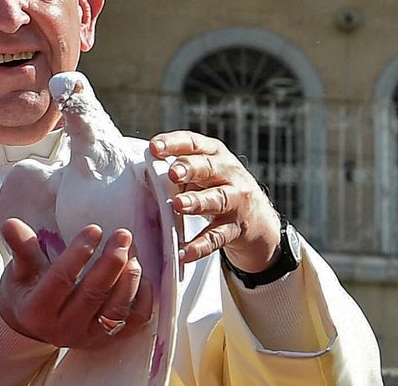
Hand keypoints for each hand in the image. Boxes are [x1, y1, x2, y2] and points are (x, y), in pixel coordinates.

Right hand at [0, 218, 152, 348]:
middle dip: (112, 262)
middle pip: (93, 295)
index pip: (61, 280)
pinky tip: (140, 275)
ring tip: (132, 252)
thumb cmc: (26, 290)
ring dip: (129, 278)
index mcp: (37, 310)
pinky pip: (134, 322)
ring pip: (116, 310)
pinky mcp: (107, 340)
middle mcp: (63, 329)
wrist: (32, 325)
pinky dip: (143, 299)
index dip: (78, 254)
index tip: (94, 229)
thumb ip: (21, 247)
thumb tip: (11, 223)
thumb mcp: (18, 269)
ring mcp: (88, 338)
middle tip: (122, 234)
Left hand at [150, 130, 280, 272]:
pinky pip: (216, 238)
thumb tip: (140, 170)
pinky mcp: (235, 228)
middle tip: (172, 174)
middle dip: (190, 169)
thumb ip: (177, 169)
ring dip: (197, 202)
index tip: (154, 147)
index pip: (193, 143)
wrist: (257, 218)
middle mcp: (229, 174)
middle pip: (209, 167)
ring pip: (217, 199)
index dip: (174, 144)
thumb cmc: (216, 187)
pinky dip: (200, 246)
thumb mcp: (201, 172)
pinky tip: (184, 253)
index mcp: (214, 154)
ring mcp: (236, 201)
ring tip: (179, 205)